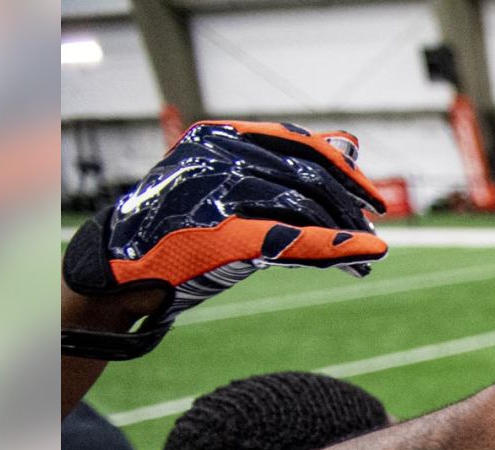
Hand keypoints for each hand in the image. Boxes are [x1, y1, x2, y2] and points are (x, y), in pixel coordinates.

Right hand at [62, 121, 387, 357]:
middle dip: (347, 205)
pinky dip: (335, 246)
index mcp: (218, 136)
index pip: (298, 144)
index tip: (371, 198)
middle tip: (372, 230)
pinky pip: (291, 238)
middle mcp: (217, 157)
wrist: (122, 268)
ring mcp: (216, 194)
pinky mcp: (221, 236)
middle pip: (307, 175)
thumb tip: (352, 143)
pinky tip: (365, 255)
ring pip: (303, 206)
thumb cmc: (180, 225)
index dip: (343, 170)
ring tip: (365, 256)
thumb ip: (285, 163)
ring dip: (344, 232)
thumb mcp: (230, 184)